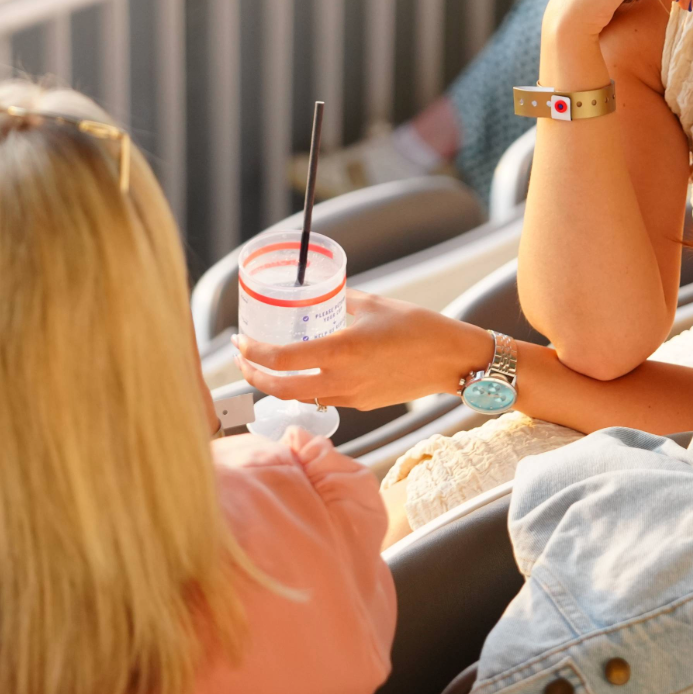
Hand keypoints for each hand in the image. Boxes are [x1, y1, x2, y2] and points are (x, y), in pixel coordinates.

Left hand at [232, 289, 494, 409]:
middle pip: (281, 389)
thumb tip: (323, 291)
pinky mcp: (363, 402)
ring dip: (277, 385)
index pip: (281, 360)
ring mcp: (352, 395)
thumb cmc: (419, 327)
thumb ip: (343, 300)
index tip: (239, 341)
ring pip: (300, 398)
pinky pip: (324, 398)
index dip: (252, 353)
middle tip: (242, 359)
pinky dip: (306, 387)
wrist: (453, 360)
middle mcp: (342, 379)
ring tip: (265, 366)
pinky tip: (306, 372)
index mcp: (341, 351)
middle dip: (254, 376)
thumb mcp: (375, 305)